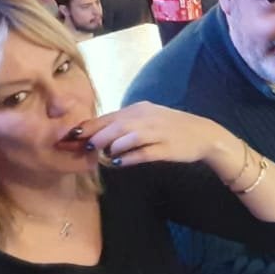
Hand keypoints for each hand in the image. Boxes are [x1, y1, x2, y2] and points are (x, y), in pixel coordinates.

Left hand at [75, 103, 237, 172]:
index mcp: (139, 110)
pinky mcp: (167, 148)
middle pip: (115, 126)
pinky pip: (143, 153)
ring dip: (111, 148)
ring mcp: (157, 133)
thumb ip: (125, 126)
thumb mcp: (148, 120)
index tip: (70, 136)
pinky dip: (129, 158)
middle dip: (96, 138)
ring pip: (127, 138)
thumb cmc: (172, 128)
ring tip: (102, 156)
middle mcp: (146, 118)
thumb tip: (99, 136)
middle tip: (83, 148)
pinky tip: (120, 163)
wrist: (204, 134)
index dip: (88, 127)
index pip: (108, 117)